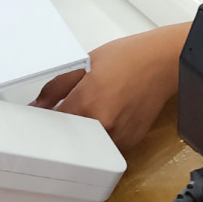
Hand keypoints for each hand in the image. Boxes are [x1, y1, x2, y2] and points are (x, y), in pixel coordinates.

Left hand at [31, 25, 189, 149]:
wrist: (163, 61)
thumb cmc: (128, 57)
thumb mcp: (86, 63)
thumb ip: (57, 87)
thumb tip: (38, 105)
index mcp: (86, 103)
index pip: (53, 124)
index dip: (48, 117)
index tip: (49, 111)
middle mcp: (102, 125)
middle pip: (70, 136)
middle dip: (68, 123)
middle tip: (76, 104)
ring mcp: (118, 136)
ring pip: (89, 143)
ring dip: (87, 130)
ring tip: (100, 105)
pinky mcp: (130, 142)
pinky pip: (108, 144)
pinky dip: (105, 133)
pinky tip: (113, 112)